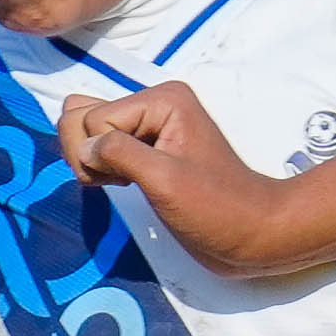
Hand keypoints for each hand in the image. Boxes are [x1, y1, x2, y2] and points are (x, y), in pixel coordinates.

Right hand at [58, 80, 300, 271]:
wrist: (252, 234)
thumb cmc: (218, 209)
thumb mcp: (166, 180)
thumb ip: (120, 153)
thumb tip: (85, 146)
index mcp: (162, 100)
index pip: (92, 118)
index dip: (98, 154)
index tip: (127, 181)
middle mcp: (153, 106)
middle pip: (83, 116)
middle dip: (88, 154)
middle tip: (123, 180)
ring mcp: (148, 128)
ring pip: (86, 131)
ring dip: (93, 163)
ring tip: (125, 183)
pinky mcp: (146, 151)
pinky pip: (100, 147)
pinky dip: (102, 168)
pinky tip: (125, 184)